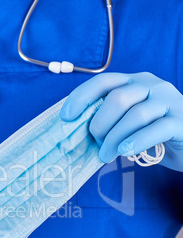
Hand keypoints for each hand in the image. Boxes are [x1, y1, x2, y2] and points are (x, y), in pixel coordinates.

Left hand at [60, 72, 182, 171]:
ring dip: (114, 139)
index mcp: (133, 82)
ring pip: (135, 115)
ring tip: (106, 156)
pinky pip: (156, 129)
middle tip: (96, 145)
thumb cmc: (150, 133)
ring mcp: (169, 101)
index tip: (66, 117)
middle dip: (100, 125)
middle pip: (117, 98)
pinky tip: (125, 151)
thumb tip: (76, 129)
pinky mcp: (182, 120)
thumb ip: (108, 119)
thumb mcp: (126, 122)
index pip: (103, 81)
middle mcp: (152, 85)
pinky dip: (136, 141)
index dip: (81, 97)